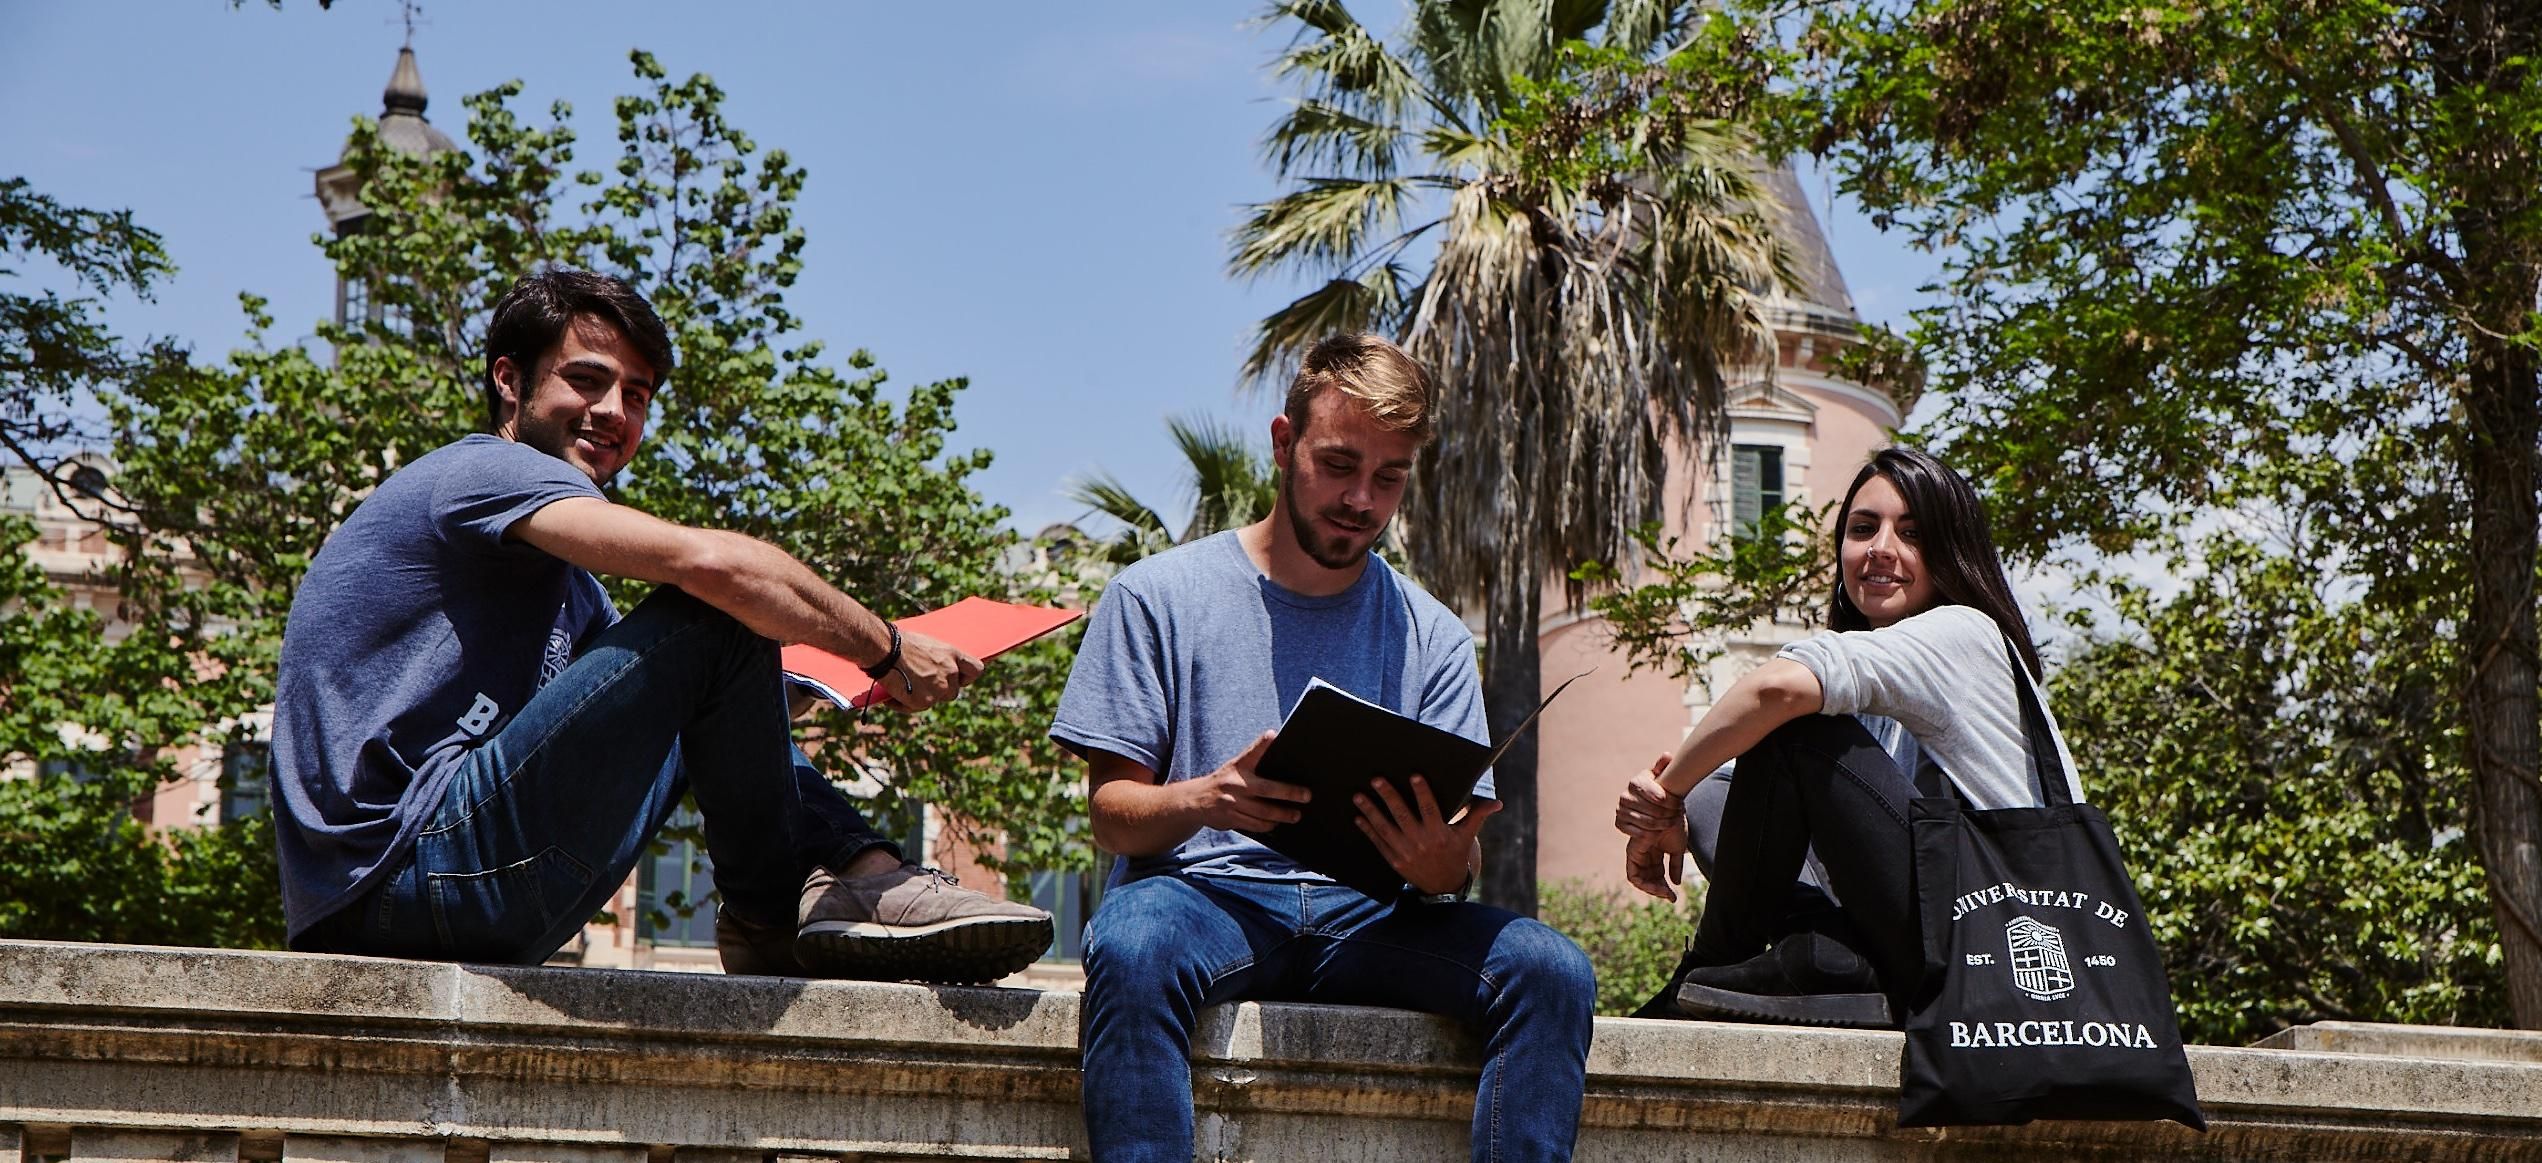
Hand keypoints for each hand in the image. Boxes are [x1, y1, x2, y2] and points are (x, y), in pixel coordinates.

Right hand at [880, 629, 983, 711]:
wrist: (883, 649)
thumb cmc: (899, 643)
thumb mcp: (926, 646)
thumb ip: (938, 659)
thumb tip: (937, 671)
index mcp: (952, 654)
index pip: (976, 670)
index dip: (966, 677)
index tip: (957, 679)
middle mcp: (950, 672)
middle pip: (953, 692)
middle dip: (939, 691)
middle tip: (919, 683)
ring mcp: (939, 688)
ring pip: (935, 701)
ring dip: (922, 697)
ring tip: (903, 687)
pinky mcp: (924, 701)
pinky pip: (916, 708)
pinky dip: (904, 704)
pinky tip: (893, 695)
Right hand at [1182, 731, 1312, 831]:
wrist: (1194, 800)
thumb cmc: (1224, 781)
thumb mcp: (1235, 766)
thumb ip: (1254, 757)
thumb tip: (1275, 739)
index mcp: (1237, 767)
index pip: (1251, 752)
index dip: (1262, 743)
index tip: (1273, 735)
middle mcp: (1235, 784)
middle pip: (1266, 789)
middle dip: (1289, 793)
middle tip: (1306, 796)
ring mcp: (1232, 803)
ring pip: (1263, 812)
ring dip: (1282, 815)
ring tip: (1295, 815)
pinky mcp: (1230, 819)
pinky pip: (1254, 825)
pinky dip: (1268, 826)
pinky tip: (1277, 824)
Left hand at [1356, 776, 1501, 896]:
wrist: (1443, 887)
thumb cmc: (1455, 854)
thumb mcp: (1467, 836)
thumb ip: (1478, 816)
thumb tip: (1498, 803)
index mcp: (1439, 834)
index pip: (1430, 809)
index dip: (1423, 792)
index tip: (1414, 775)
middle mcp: (1421, 842)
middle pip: (1402, 816)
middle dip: (1389, 797)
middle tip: (1376, 779)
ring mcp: (1405, 852)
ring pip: (1385, 828)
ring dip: (1370, 811)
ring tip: (1358, 795)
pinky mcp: (1394, 860)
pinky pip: (1379, 843)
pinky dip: (1368, 830)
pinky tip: (1358, 816)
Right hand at [1613, 752, 1682, 838]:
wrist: (1643, 806)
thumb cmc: (1655, 790)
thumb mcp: (1660, 778)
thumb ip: (1663, 767)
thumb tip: (1668, 755)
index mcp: (1635, 782)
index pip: (1659, 797)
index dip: (1671, 802)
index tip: (1680, 803)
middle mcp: (1625, 796)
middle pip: (1655, 812)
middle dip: (1670, 814)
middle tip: (1679, 814)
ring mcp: (1620, 810)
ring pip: (1649, 823)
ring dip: (1665, 824)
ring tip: (1673, 821)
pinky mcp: (1619, 824)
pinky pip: (1641, 833)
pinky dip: (1654, 833)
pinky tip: (1662, 829)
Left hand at [1624, 829, 1688, 901]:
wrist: (1671, 812)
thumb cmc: (1674, 826)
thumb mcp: (1677, 850)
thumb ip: (1675, 867)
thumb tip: (1675, 884)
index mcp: (1654, 853)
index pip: (1657, 875)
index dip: (1664, 887)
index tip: (1673, 896)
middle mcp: (1644, 855)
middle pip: (1648, 880)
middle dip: (1659, 890)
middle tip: (1670, 897)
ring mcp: (1637, 854)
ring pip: (1639, 881)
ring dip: (1652, 890)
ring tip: (1665, 893)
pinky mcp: (1632, 853)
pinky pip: (1634, 876)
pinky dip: (1644, 885)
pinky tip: (1658, 887)